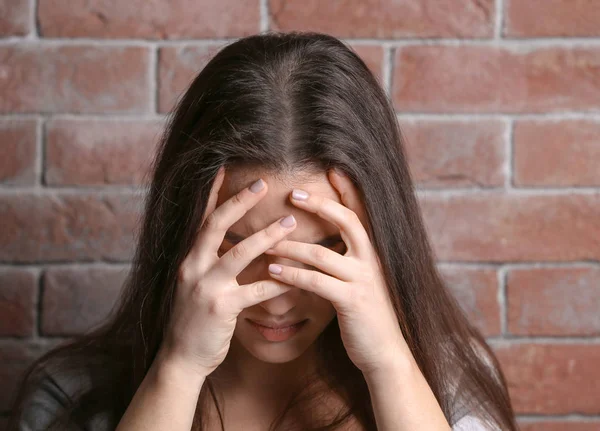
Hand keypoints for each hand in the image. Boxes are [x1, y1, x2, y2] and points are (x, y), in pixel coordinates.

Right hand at [160, 167, 297, 377]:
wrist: (180, 358)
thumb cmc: (193, 319)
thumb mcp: (193, 284)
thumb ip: (208, 262)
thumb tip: (229, 242)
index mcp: (188, 259)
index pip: (201, 218)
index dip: (212, 193)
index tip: (225, 168)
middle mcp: (192, 267)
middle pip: (216, 225)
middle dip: (240, 202)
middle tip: (263, 184)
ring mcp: (205, 287)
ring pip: (240, 253)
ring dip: (268, 236)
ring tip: (290, 222)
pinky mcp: (221, 308)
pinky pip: (256, 289)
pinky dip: (278, 281)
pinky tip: (296, 276)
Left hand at [264, 169, 410, 375]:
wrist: (385, 352)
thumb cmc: (367, 315)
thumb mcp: (362, 282)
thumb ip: (347, 261)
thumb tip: (324, 245)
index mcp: (373, 253)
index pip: (361, 213)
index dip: (348, 190)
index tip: (331, 169)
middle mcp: (372, 260)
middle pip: (348, 221)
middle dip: (320, 205)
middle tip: (292, 194)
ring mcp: (363, 280)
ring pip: (323, 253)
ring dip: (291, 245)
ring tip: (265, 241)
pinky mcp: (352, 301)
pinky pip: (317, 282)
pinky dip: (292, 274)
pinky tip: (272, 270)